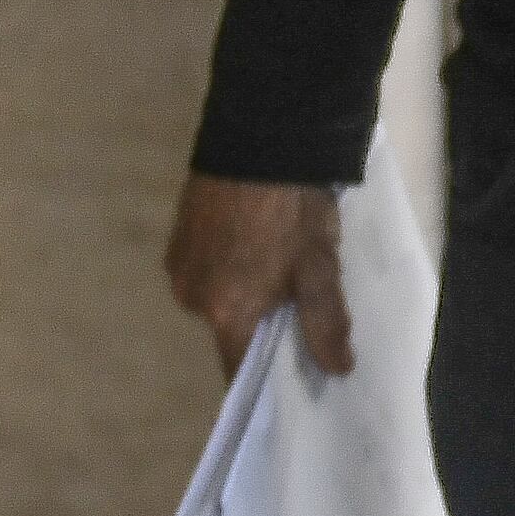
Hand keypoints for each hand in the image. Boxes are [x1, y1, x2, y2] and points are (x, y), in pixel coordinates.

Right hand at [165, 175, 349, 378]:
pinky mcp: (177, 233)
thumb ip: (326, 323)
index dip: (263, 376)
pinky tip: (251, 236)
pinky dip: (226, 262)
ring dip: (241, 286)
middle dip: (258, 319)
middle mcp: (191, 296)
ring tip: (275, 256)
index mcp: (226, 313)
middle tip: (293, 294)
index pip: (237, 369)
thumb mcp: (319, 268)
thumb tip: (337, 370)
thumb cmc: (292, 210)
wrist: (260, 137)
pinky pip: (204, 265)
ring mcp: (179, 263)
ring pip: (216, 294)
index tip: (284, 378)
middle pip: (229, 327)